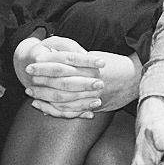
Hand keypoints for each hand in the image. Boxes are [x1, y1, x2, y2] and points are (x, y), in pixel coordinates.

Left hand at [21, 39, 141, 118]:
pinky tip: (45, 110)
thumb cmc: (115, 64)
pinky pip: (72, 112)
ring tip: (32, 97)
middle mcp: (90, 82)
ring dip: (46, 100)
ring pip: (64, 101)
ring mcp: (92, 97)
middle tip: (27, 84)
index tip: (31, 66)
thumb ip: (76, 56)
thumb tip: (54, 52)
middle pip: (59, 85)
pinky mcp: (95, 107)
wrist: (136, 77)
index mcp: (88, 66)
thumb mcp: (94, 56)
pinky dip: (58, 111)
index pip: (61, 66)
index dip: (44, 67)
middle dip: (42, 84)